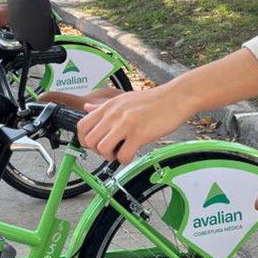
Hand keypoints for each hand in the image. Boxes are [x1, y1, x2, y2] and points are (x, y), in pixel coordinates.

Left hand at [77, 85, 191, 163]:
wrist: (176, 97)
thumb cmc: (152, 100)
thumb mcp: (123, 99)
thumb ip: (103, 106)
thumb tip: (87, 108)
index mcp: (108, 107)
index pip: (82, 126)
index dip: (84, 140)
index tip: (94, 145)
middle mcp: (114, 114)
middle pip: (89, 140)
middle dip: (97, 151)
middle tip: (110, 150)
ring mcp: (126, 124)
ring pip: (103, 149)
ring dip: (110, 156)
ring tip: (121, 152)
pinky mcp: (139, 134)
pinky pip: (123, 155)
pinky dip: (126, 160)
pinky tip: (133, 154)